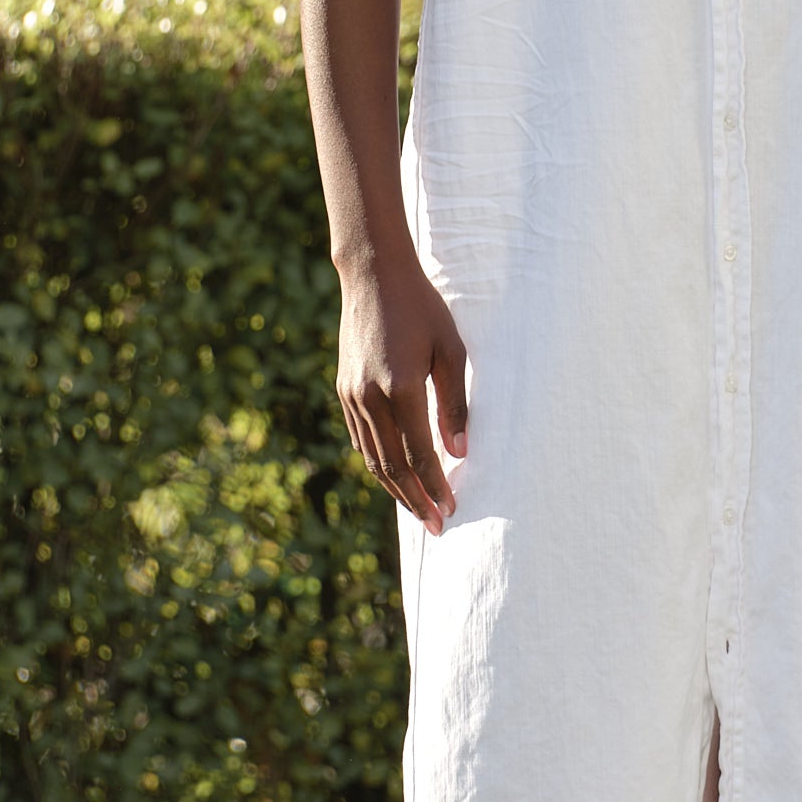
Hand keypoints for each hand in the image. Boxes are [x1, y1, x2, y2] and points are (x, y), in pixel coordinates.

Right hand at [336, 254, 467, 533]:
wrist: (373, 277)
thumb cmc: (423, 309)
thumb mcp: (450, 351)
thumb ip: (454, 404)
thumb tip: (458, 452)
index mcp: (402, 388)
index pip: (420, 453)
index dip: (436, 486)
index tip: (452, 508)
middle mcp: (371, 397)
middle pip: (393, 465)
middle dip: (416, 499)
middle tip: (437, 524)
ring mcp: (352, 395)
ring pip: (373, 457)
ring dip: (396, 487)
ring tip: (418, 508)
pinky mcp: (344, 390)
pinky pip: (360, 438)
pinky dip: (377, 461)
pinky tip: (394, 474)